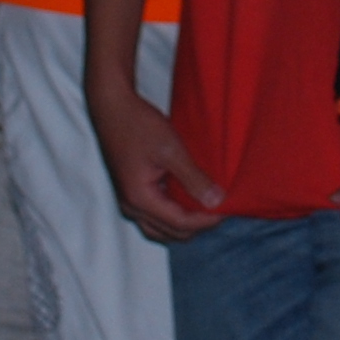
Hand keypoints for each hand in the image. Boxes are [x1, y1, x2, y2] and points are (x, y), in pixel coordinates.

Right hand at [86, 79, 228, 243]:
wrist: (112, 107)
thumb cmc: (138, 124)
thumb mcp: (171, 150)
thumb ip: (193, 178)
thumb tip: (216, 201)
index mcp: (140, 199)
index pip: (180, 223)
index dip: (207, 220)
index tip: (228, 209)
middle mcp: (131, 206)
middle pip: (170, 232)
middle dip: (197, 225)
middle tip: (221, 209)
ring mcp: (129, 200)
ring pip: (161, 228)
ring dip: (185, 223)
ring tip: (207, 207)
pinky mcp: (131, 191)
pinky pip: (155, 214)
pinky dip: (174, 213)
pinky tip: (189, 199)